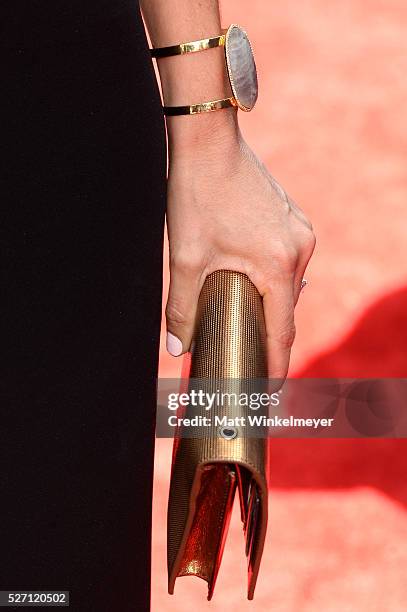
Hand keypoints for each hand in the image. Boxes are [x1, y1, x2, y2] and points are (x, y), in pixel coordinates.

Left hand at [165, 122, 315, 378]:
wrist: (208, 140)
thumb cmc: (197, 195)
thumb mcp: (184, 257)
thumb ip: (179, 307)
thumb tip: (176, 349)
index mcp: (277, 265)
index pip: (282, 332)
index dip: (274, 365)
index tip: (268, 390)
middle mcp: (298, 250)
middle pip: (288, 310)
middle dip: (270, 339)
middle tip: (249, 361)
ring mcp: (300, 232)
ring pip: (290, 287)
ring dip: (273, 309)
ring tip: (249, 326)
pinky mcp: (294, 220)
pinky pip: (289, 263)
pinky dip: (274, 282)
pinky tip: (254, 287)